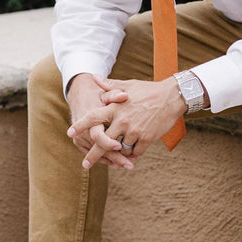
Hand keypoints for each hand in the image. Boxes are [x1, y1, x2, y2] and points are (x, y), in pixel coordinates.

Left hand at [68, 74, 185, 170]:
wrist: (172, 96)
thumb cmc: (148, 90)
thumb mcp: (127, 85)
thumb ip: (108, 85)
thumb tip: (93, 77)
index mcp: (115, 107)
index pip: (93, 117)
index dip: (80, 126)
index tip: (69, 134)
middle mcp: (122, 120)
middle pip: (102, 141)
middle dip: (93, 155)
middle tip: (85, 164)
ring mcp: (134, 130)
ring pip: (120, 148)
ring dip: (117, 153)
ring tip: (115, 158)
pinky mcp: (146, 138)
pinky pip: (135, 152)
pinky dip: (132, 154)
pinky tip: (131, 155)